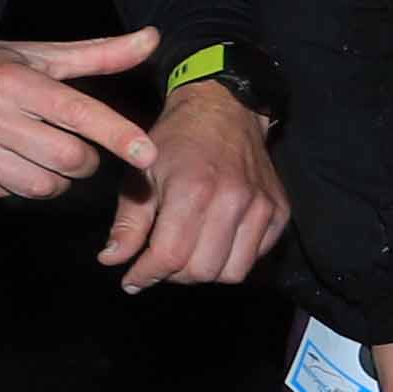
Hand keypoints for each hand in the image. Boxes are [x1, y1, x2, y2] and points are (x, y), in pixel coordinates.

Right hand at [0, 27, 157, 203]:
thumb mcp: (27, 54)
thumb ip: (93, 54)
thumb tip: (151, 39)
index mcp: (12, 80)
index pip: (78, 112)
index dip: (117, 135)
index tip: (148, 153)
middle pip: (69, 159)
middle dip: (85, 159)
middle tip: (73, 145)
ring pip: (44, 186)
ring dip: (56, 178)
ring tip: (41, 156)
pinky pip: (11, 195)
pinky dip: (20, 185)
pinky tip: (6, 163)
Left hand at [99, 75, 287, 292]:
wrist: (224, 111)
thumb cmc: (173, 142)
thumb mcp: (138, 176)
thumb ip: (128, 223)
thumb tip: (112, 261)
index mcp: (192, 190)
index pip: (170, 256)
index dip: (146, 275)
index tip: (131, 280)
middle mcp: (233, 201)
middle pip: (202, 271)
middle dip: (173, 275)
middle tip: (158, 263)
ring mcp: (262, 207)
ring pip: (232, 272)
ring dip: (204, 272)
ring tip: (185, 256)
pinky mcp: (280, 211)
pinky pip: (255, 257)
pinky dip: (231, 260)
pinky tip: (212, 243)